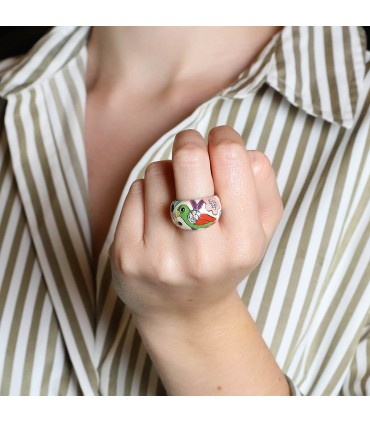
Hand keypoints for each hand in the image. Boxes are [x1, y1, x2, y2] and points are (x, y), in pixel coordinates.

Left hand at [108, 125, 282, 323]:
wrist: (183, 312)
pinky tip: (155, 215)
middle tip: (191, 146)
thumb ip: (263, 186)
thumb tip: (242, 150)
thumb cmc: (223, 260)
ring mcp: (160, 256)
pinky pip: (134, 191)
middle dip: (190, 141)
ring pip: (158, 172)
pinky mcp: (126, 256)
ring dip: (168, 173)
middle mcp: (202, 254)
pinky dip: (146, 192)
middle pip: (189, 160)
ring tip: (176, 198)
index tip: (220, 140)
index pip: (231, 160)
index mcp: (243, 243)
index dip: (224, 137)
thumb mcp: (260, 231)